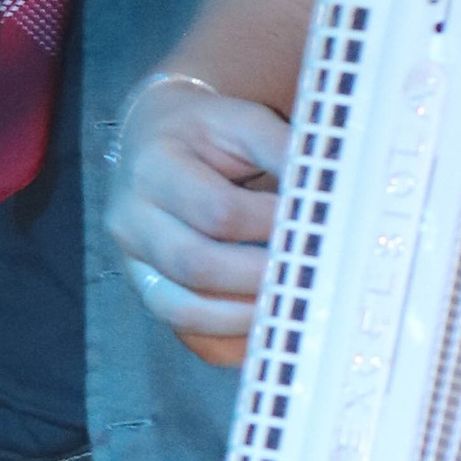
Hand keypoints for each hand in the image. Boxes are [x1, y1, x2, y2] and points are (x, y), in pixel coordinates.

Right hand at [105, 76, 288, 367]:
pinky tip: (268, 326)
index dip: (272, 226)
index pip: (218, 211)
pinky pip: (185, 330)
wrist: (152, 138)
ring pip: (183, 310)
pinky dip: (229, 338)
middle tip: (312, 278)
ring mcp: (133, 261)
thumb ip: (284, 149)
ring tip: (294, 307)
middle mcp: (130, 218)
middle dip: (260, 278)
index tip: (313, 228)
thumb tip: (330, 190)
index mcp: (154, 166)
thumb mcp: (242, 122)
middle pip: (196, 265)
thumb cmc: (207, 132)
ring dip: (245, 318)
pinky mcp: (146, 288)